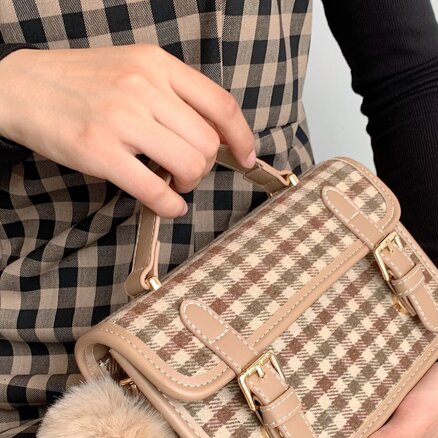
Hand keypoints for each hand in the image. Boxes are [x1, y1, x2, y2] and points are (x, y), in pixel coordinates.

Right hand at [0, 45, 255, 217]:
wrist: (21, 87)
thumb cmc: (83, 82)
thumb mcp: (133, 68)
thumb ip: (174, 94)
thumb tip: (215, 134)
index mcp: (156, 64)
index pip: (221, 105)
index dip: (242, 137)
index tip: (248, 157)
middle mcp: (143, 86)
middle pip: (208, 143)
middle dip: (205, 165)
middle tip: (187, 170)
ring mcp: (121, 118)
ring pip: (190, 164)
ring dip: (188, 184)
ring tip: (172, 182)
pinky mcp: (100, 151)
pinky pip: (156, 189)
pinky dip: (171, 205)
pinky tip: (168, 205)